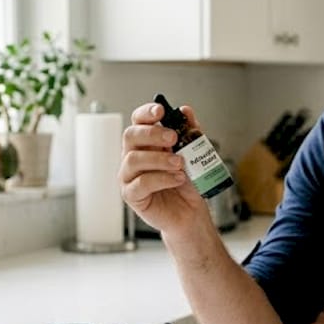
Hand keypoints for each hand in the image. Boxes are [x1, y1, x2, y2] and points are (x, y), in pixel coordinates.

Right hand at [120, 101, 207, 233]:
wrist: (190, 212)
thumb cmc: (187, 183)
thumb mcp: (194, 154)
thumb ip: (189, 132)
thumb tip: (186, 111)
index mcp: (145, 142)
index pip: (138, 121)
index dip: (146, 112)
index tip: (161, 111)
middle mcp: (133, 156)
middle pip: (131, 136)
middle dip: (153, 134)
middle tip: (173, 138)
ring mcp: (129, 176)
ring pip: (133, 159)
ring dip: (159, 159)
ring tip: (180, 164)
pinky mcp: (132, 195)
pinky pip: (140, 183)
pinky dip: (161, 179)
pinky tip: (177, 179)